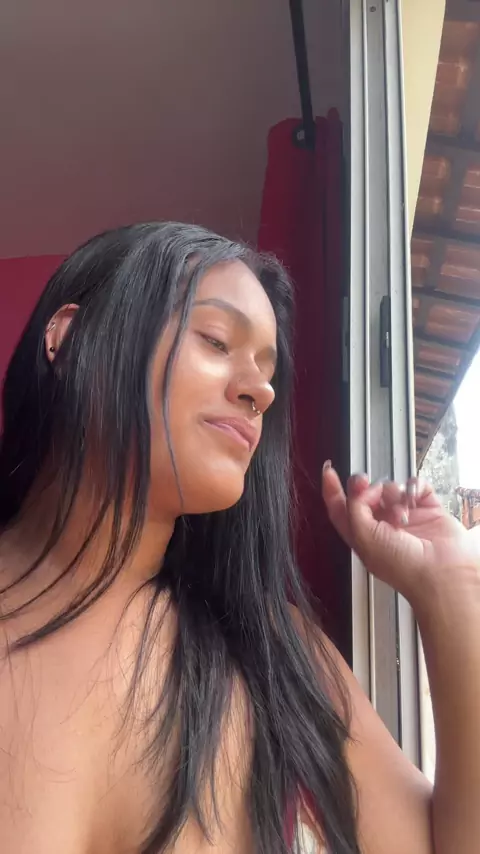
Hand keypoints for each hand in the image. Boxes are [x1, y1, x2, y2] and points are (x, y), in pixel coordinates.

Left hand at [322, 463, 479, 608]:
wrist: (442, 573)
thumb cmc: (402, 567)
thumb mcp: (363, 537)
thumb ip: (354, 508)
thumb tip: (363, 489)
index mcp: (362, 536)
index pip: (340, 509)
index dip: (332, 490)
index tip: (329, 470)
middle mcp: (382, 526)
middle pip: (365, 494)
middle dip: (363, 486)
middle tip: (364, 482)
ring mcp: (406, 517)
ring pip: (391, 488)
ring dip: (393, 495)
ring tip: (401, 513)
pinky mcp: (428, 510)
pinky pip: (416, 485)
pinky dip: (413, 487)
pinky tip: (413, 498)